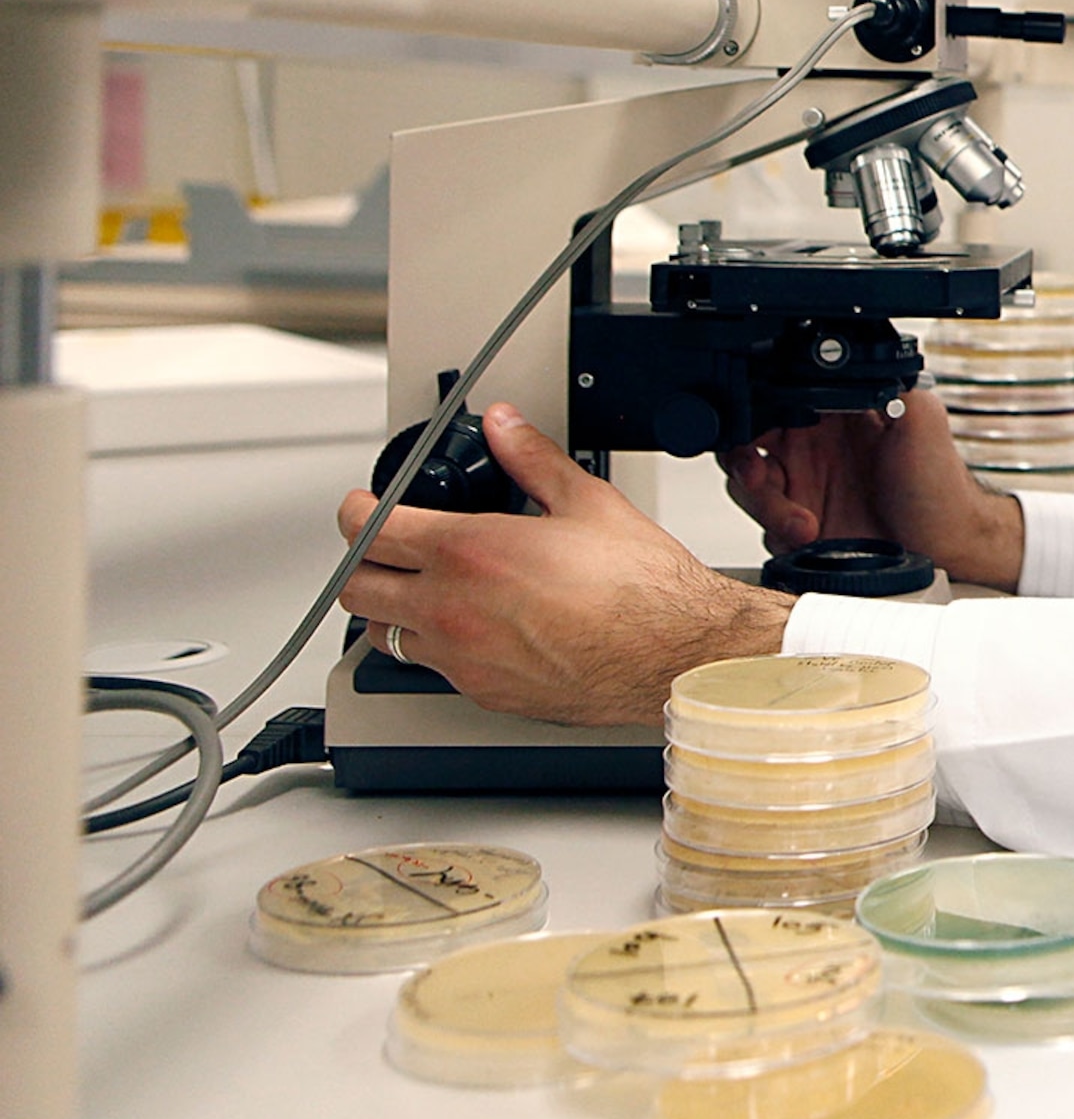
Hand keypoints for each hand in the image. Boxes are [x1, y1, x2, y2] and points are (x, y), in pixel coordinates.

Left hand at [337, 403, 791, 726]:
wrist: (672, 654)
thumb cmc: (641, 588)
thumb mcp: (586, 501)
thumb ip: (532, 458)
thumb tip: (506, 427)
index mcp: (468, 551)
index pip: (368, 530)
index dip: (356, 510)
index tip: (364, 506)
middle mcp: (450, 609)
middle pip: (357, 589)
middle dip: (361, 563)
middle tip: (382, 548)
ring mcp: (461, 657)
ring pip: (385, 636)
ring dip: (393, 611)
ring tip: (423, 593)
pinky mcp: (482, 692)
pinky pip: (433, 670)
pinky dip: (437, 647)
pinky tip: (471, 629)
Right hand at [721, 388, 1023, 590]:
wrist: (945, 545)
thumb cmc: (940, 485)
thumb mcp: (922, 418)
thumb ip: (886, 380)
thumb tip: (855, 355)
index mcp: (830, 412)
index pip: (772, 398)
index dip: (754, 410)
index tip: (757, 430)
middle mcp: (811, 447)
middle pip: (746, 443)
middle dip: (742, 461)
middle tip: (759, 477)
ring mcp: (803, 488)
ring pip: (749, 488)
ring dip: (766, 506)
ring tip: (803, 524)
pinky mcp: (799, 528)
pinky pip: (765, 529)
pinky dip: (777, 535)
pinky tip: (808, 538)